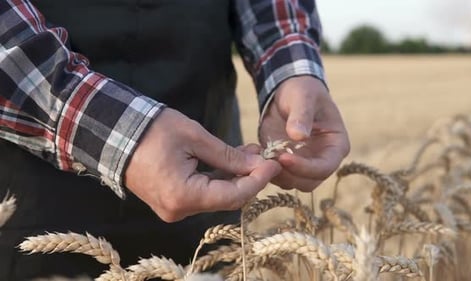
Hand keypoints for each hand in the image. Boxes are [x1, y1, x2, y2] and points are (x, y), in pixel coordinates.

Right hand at [125, 108, 280, 221]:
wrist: (115, 133)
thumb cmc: (152, 130)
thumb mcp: (195, 137)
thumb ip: (228, 156)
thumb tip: (257, 165)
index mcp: (183, 196)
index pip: (233, 195)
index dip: (257, 180)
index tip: (274, 163)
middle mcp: (179, 210)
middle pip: (226, 199)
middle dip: (248, 178)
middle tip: (263, 154)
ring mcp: (173, 208)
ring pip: (216, 197)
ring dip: (234, 177)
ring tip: (250, 152)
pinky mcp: (171, 201)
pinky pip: (202, 194)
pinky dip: (218, 179)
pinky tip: (231, 160)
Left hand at [259, 76, 349, 191]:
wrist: (288, 91)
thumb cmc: (302, 91)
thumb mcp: (303, 97)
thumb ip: (302, 115)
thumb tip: (299, 136)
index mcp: (336, 145)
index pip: (325, 167)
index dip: (305, 167)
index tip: (284, 157)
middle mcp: (323, 160)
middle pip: (309, 182)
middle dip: (289, 174)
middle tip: (270, 160)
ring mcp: (305, 164)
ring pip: (293, 183)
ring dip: (276, 175)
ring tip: (262, 155)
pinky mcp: (287, 164)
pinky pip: (278, 176)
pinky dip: (267, 170)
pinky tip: (257, 155)